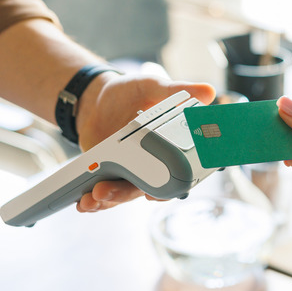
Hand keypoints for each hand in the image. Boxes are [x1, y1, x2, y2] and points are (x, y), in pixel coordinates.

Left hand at [76, 74, 214, 211]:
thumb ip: (176, 91)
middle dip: (126, 194)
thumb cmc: (130, 93)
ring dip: (108, 200)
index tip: (155, 194)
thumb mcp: (152, 87)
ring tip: (92, 196)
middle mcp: (152, 166)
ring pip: (124, 195)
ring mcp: (130, 174)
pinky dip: (94, 202)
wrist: (97, 99)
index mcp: (170, 148)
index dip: (169, 189)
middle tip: (107, 189)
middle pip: (145, 190)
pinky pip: (105, 195)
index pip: (177, 175)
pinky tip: (83, 203)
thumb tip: (208, 92)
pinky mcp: (109, 176)